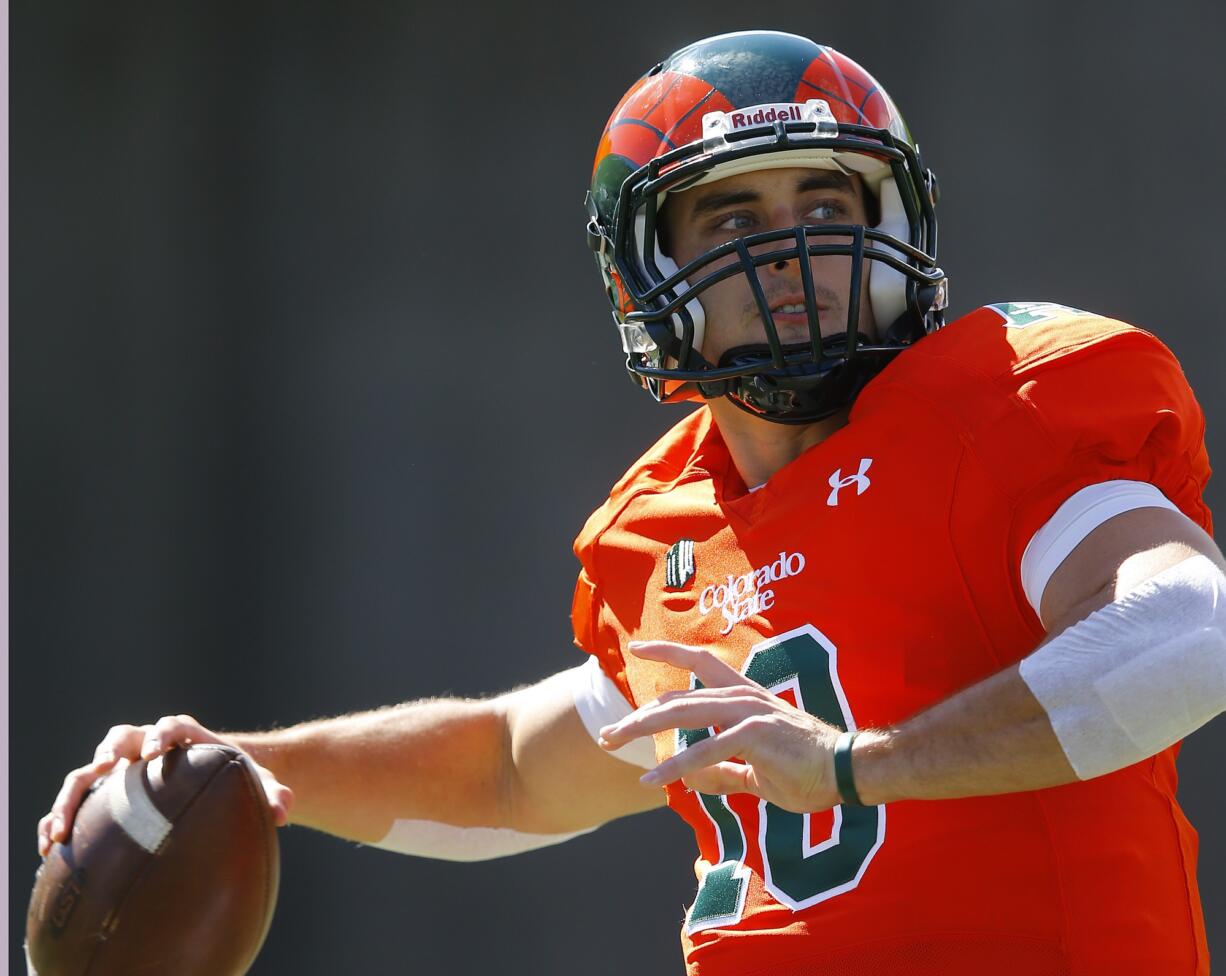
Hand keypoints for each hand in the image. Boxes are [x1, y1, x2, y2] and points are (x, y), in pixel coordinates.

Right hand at [37, 715, 293, 856]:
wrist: (215, 781)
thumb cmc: (233, 779)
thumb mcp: (257, 784)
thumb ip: (272, 794)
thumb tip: (285, 810)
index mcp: (184, 735)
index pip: (172, 726)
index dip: (164, 734)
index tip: (157, 753)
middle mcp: (148, 745)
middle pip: (123, 737)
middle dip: (113, 750)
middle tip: (107, 767)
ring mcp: (123, 768)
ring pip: (89, 770)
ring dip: (73, 793)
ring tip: (59, 828)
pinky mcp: (107, 792)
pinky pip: (78, 800)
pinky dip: (60, 816)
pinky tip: (48, 845)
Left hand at [597, 641, 841, 811]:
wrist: (847, 771)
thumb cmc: (806, 769)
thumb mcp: (755, 771)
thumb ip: (724, 772)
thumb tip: (692, 780)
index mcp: (743, 697)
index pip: (700, 664)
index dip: (667, 652)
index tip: (637, 646)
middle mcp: (741, 698)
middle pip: (678, 698)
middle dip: (638, 715)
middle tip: (606, 733)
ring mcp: (748, 713)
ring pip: (684, 715)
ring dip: (645, 730)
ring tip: (614, 742)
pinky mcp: (755, 736)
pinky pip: (706, 752)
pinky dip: (677, 766)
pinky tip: (655, 778)